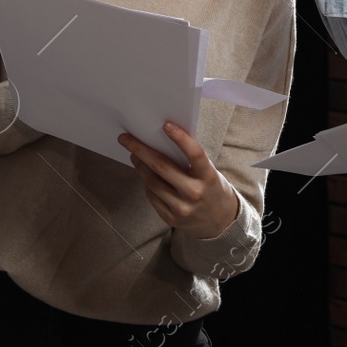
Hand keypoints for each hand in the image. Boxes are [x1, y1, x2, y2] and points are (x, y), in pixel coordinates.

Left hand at [118, 122, 239, 238]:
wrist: (221, 221)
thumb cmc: (211, 187)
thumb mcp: (208, 171)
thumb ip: (189, 159)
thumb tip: (160, 140)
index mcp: (208, 177)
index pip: (195, 154)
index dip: (181, 138)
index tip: (166, 125)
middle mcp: (195, 192)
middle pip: (162, 167)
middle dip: (141, 150)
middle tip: (126, 138)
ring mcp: (183, 208)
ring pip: (152, 182)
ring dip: (140, 166)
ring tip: (134, 155)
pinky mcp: (172, 219)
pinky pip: (152, 196)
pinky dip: (146, 183)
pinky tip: (144, 174)